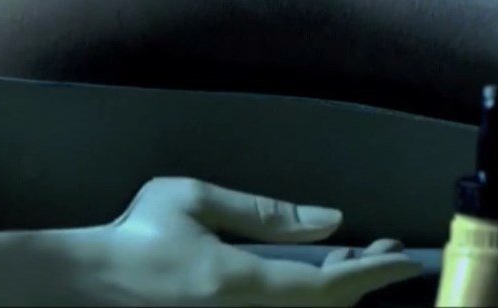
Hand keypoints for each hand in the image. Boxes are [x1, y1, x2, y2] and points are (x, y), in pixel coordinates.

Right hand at [59, 178, 420, 305]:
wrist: (93, 277)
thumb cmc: (138, 231)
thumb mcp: (194, 200)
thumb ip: (262, 212)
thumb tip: (328, 220)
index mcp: (241, 282)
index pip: (327, 285)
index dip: (372, 273)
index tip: (404, 258)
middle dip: (361, 280)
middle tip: (381, 251)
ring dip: (336, 291)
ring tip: (351, 261)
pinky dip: (309, 297)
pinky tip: (310, 278)